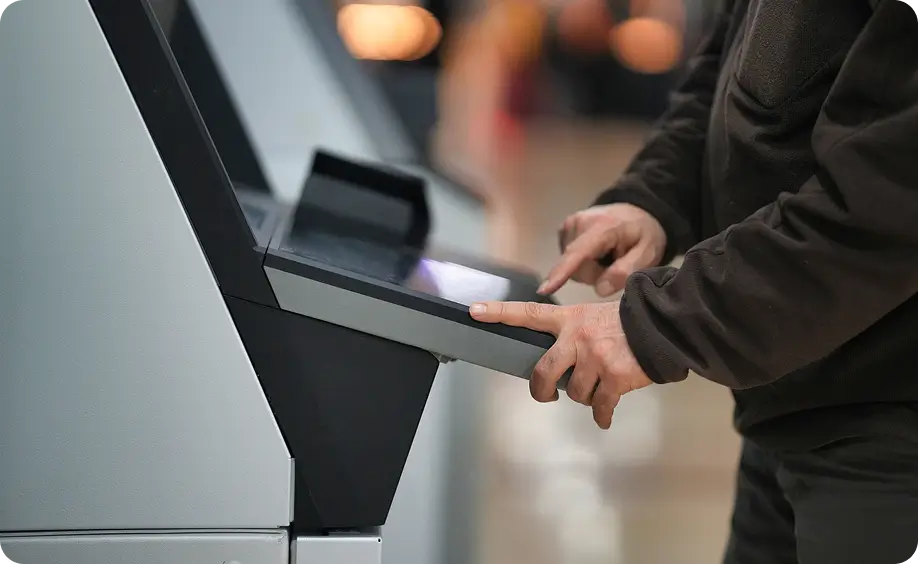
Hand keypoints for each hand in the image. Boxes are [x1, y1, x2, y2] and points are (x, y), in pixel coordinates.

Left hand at [469, 299, 652, 428]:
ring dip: (585, 396)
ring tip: (600, 386)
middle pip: (542, 372)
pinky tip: (604, 416)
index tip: (473, 311)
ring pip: (575, 393)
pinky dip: (602, 415)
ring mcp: (594, 358)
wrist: (662, 327)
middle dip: (542, 391)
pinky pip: (599, 407)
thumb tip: (560, 366)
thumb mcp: (594, 317)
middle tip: (548, 395)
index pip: (526, 313)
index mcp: (569, 319)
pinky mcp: (612, 378)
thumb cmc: (627, 324)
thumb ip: (574, 334)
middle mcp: (576, 337)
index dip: (498, 312)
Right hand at [538, 203, 666, 296]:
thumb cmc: (644, 233)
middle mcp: (579, 222)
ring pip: (571, 266)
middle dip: (595, 275)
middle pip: (576, 267)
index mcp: (602, 227)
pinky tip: (597, 254)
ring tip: (608, 258)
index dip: (561, 273)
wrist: (636, 212)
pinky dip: (583, 263)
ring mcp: (569, 225)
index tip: (544, 289)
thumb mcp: (649, 253)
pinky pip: (569, 260)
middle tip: (616, 266)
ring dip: (590, 270)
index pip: (578, 253)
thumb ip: (628, 270)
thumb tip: (601, 289)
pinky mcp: (564, 230)